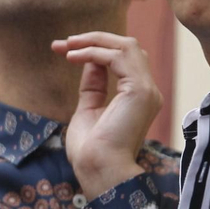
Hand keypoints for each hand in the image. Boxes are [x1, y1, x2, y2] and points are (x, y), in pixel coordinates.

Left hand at [52, 31, 162, 199]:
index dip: (93, 49)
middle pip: (128, 47)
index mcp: (137, 96)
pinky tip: (73, 57)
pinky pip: (119, 56)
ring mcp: (146, 89)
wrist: (98, 169)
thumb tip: (89, 62)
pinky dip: (94, 52)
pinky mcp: (140, 90)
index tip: (63, 49)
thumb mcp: (89, 109)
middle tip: (62, 43)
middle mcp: (146, 90)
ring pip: (126, 46)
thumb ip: (93, 86)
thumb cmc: (91, 150)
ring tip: (67, 45)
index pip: (122, 59)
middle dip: (93, 39)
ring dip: (93, 41)